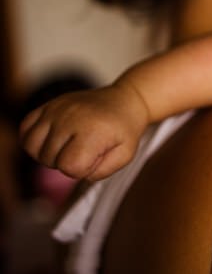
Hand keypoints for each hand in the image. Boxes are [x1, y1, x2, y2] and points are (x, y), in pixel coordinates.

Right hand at [18, 81, 150, 180]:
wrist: (124, 100)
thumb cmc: (124, 130)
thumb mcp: (125, 155)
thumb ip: (102, 172)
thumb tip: (77, 172)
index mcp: (92, 131)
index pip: (70, 167)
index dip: (82, 170)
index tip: (96, 157)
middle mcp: (70, 118)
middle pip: (49, 159)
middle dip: (66, 162)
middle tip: (85, 150)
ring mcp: (56, 109)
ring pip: (32, 147)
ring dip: (47, 153)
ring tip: (67, 146)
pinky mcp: (48, 105)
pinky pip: (25, 129)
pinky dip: (33, 139)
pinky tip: (51, 138)